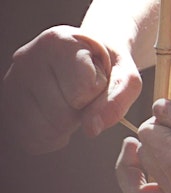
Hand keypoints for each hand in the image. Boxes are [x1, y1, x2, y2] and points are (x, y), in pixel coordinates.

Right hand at [1, 25, 140, 153]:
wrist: (87, 60)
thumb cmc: (107, 68)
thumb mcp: (126, 77)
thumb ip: (117, 101)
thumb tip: (91, 130)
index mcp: (60, 41)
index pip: (84, 88)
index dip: (98, 91)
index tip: (97, 77)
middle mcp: (28, 58)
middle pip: (62, 114)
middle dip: (81, 112)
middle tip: (83, 94)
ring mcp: (13, 81)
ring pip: (45, 129)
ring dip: (66, 127)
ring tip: (71, 103)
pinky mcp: (8, 104)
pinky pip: (31, 139)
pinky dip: (52, 138)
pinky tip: (59, 119)